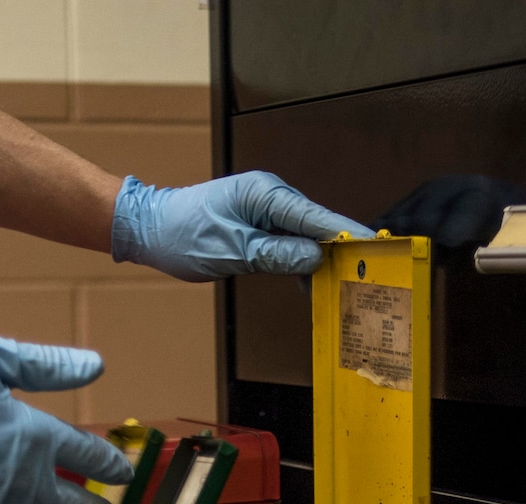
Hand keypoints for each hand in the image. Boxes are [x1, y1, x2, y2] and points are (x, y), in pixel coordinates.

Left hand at [111, 171, 372, 280]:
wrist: (151, 229)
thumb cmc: (183, 234)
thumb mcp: (232, 249)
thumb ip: (275, 253)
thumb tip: (316, 256)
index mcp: (264, 193)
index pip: (315, 215)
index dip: (346, 233)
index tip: (375, 247)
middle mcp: (270, 196)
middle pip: (316, 225)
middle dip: (340, 250)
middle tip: (365, 276)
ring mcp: (265, 210)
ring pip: (305, 236)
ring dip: (320, 260)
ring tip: (343, 286)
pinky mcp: (260, 225)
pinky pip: (289, 243)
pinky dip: (301, 262)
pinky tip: (312, 285)